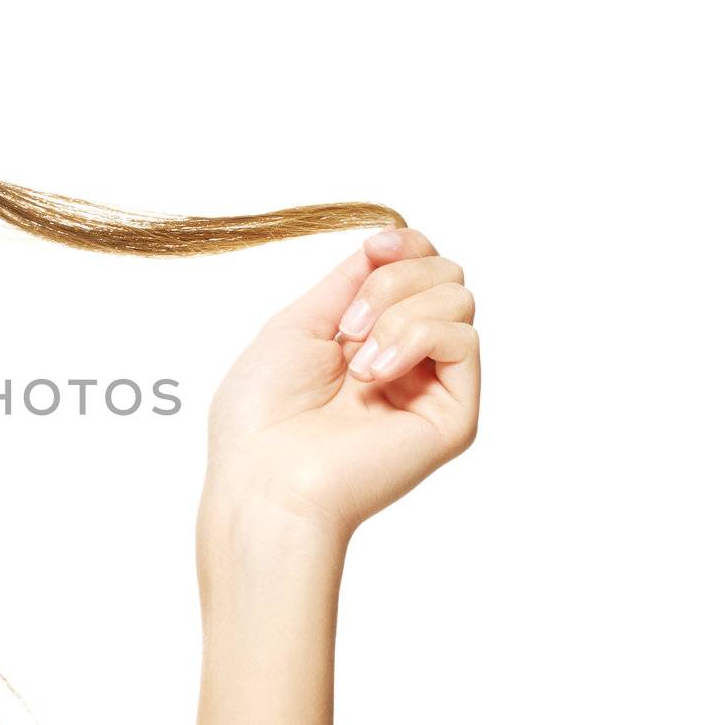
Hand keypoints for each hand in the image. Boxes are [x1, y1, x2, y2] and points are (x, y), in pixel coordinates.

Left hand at [200, 224, 480, 545]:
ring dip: (398, 311)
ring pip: (458, 299)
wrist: (264, 480)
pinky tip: (374, 374)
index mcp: (366, 340)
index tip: (375, 248)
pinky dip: (416, 337)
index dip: (405, 245)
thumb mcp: (297, 325)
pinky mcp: (454, 416)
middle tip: (346, 328)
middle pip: (445, 274)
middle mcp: (405, 362)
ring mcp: (430, 388)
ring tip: (355, 361)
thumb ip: (347, 283)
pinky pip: (464, 340)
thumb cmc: (260, 417)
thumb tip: (384, 244)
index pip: (418, 269)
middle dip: (394, 279)